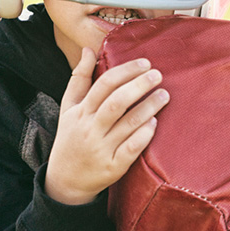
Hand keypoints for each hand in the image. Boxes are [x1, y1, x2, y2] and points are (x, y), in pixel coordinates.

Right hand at [45, 48, 168, 204]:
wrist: (65, 181)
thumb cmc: (71, 137)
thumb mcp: (69, 108)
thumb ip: (79, 78)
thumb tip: (88, 50)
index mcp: (80, 112)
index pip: (104, 85)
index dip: (126, 71)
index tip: (145, 63)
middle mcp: (90, 129)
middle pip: (116, 102)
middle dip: (139, 86)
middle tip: (157, 75)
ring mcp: (102, 149)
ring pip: (128, 124)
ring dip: (149, 107)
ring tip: (164, 94)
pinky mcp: (113, 167)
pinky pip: (132, 148)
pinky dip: (144, 134)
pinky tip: (155, 122)